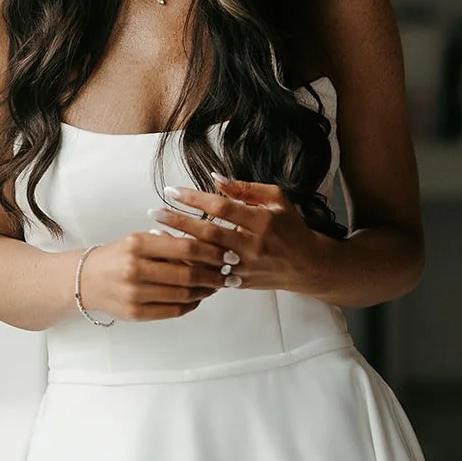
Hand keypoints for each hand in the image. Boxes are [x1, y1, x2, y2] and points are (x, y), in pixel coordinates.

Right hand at [76, 228, 228, 321]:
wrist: (84, 280)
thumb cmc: (117, 257)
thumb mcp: (137, 240)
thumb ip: (168, 244)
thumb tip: (207, 250)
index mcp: (137, 244)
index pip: (184, 247)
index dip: (211, 252)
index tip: (226, 254)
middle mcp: (135, 269)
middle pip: (187, 273)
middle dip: (214, 274)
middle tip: (229, 273)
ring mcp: (134, 294)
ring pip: (183, 294)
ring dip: (206, 290)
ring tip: (217, 285)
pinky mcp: (136, 313)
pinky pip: (173, 311)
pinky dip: (191, 304)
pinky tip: (199, 297)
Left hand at [147, 174, 331, 296]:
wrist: (307, 265)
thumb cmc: (290, 226)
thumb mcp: (276, 199)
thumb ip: (245, 188)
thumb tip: (215, 178)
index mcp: (262, 221)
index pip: (222, 207)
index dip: (195, 198)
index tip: (172, 190)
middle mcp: (253, 246)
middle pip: (209, 232)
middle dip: (179, 221)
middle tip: (154, 211)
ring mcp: (246, 267)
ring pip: (207, 257)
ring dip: (179, 245)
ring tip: (156, 233)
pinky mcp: (241, 282)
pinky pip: (211, 274)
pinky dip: (191, 265)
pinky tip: (172, 257)